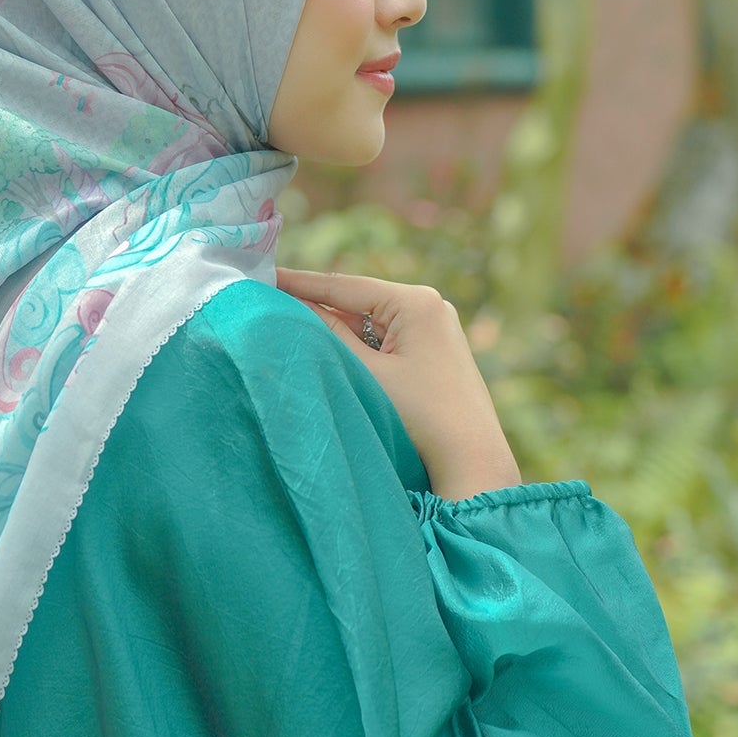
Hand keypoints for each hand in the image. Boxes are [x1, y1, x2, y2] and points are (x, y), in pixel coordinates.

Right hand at [275, 266, 519, 497]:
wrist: (472, 460)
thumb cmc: (421, 416)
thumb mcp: (366, 372)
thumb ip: (328, 335)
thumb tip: (293, 306)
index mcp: (416, 302)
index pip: (345, 285)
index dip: (301, 282)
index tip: (265, 276)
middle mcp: (430, 306)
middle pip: (358, 302)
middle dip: (318, 306)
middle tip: (272, 302)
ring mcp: (436, 329)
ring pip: (371, 323)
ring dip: (338, 329)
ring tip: (295, 327)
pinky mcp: (436, 352)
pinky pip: (387, 339)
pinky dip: (360, 346)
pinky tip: (334, 353)